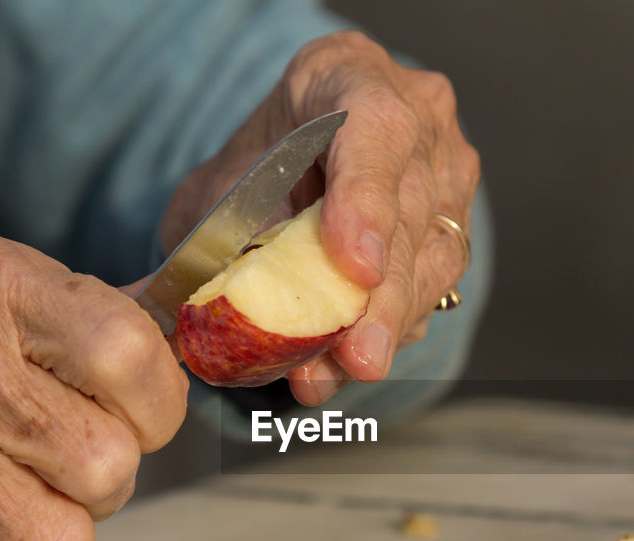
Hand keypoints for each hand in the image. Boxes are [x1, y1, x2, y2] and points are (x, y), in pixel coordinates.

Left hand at [160, 30, 479, 404]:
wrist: (298, 159)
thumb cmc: (262, 162)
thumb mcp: (226, 185)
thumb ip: (222, 233)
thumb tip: (180, 300)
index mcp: (352, 75)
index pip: (375, 131)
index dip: (365, 203)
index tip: (354, 268)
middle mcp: (418, 118)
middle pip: (410, 211)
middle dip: (380, 298)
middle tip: (356, 357)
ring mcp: (446, 173)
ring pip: (431, 258)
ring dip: (385, 327)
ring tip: (339, 373)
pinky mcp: (452, 227)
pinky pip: (431, 287)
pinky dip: (389, 330)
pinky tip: (349, 360)